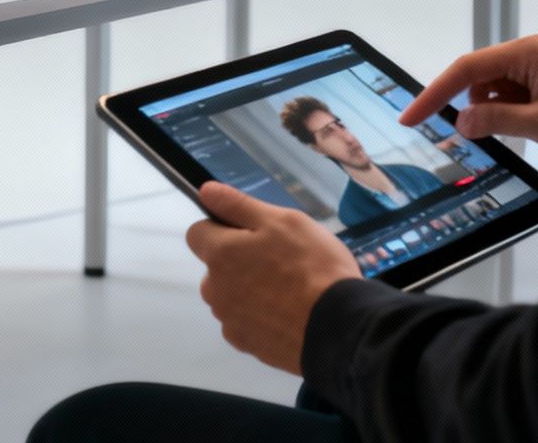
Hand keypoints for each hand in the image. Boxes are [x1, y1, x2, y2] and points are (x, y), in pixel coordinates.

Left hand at [185, 181, 360, 374]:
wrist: (339, 327)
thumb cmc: (313, 266)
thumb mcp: (283, 221)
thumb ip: (239, 205)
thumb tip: (205, 191)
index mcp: (220, 255)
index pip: (198, 233)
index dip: (222, 228)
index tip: (252, 233)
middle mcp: (214, 290)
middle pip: (215, 268)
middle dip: (238, 262)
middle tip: (279, 261)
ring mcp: (229, 320)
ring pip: (230, 296)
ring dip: (248, 291)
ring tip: (288, 290)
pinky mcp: (246, 345)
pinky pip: (244, 322)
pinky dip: (259, 317)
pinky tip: (287, 314)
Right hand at [400, 35, 537, 166]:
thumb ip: (495, 120)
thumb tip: (462, 122)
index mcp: (527, 53)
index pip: (466, 69)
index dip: (434, 94)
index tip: (412, 116)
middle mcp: (531, 55)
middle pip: (478, 78)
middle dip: (469, 107)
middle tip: (463, 137)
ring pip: (495, 92)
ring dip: (494, 115)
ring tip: (521, 135)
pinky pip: (514, 99)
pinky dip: (509, 117)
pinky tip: (526, 132)